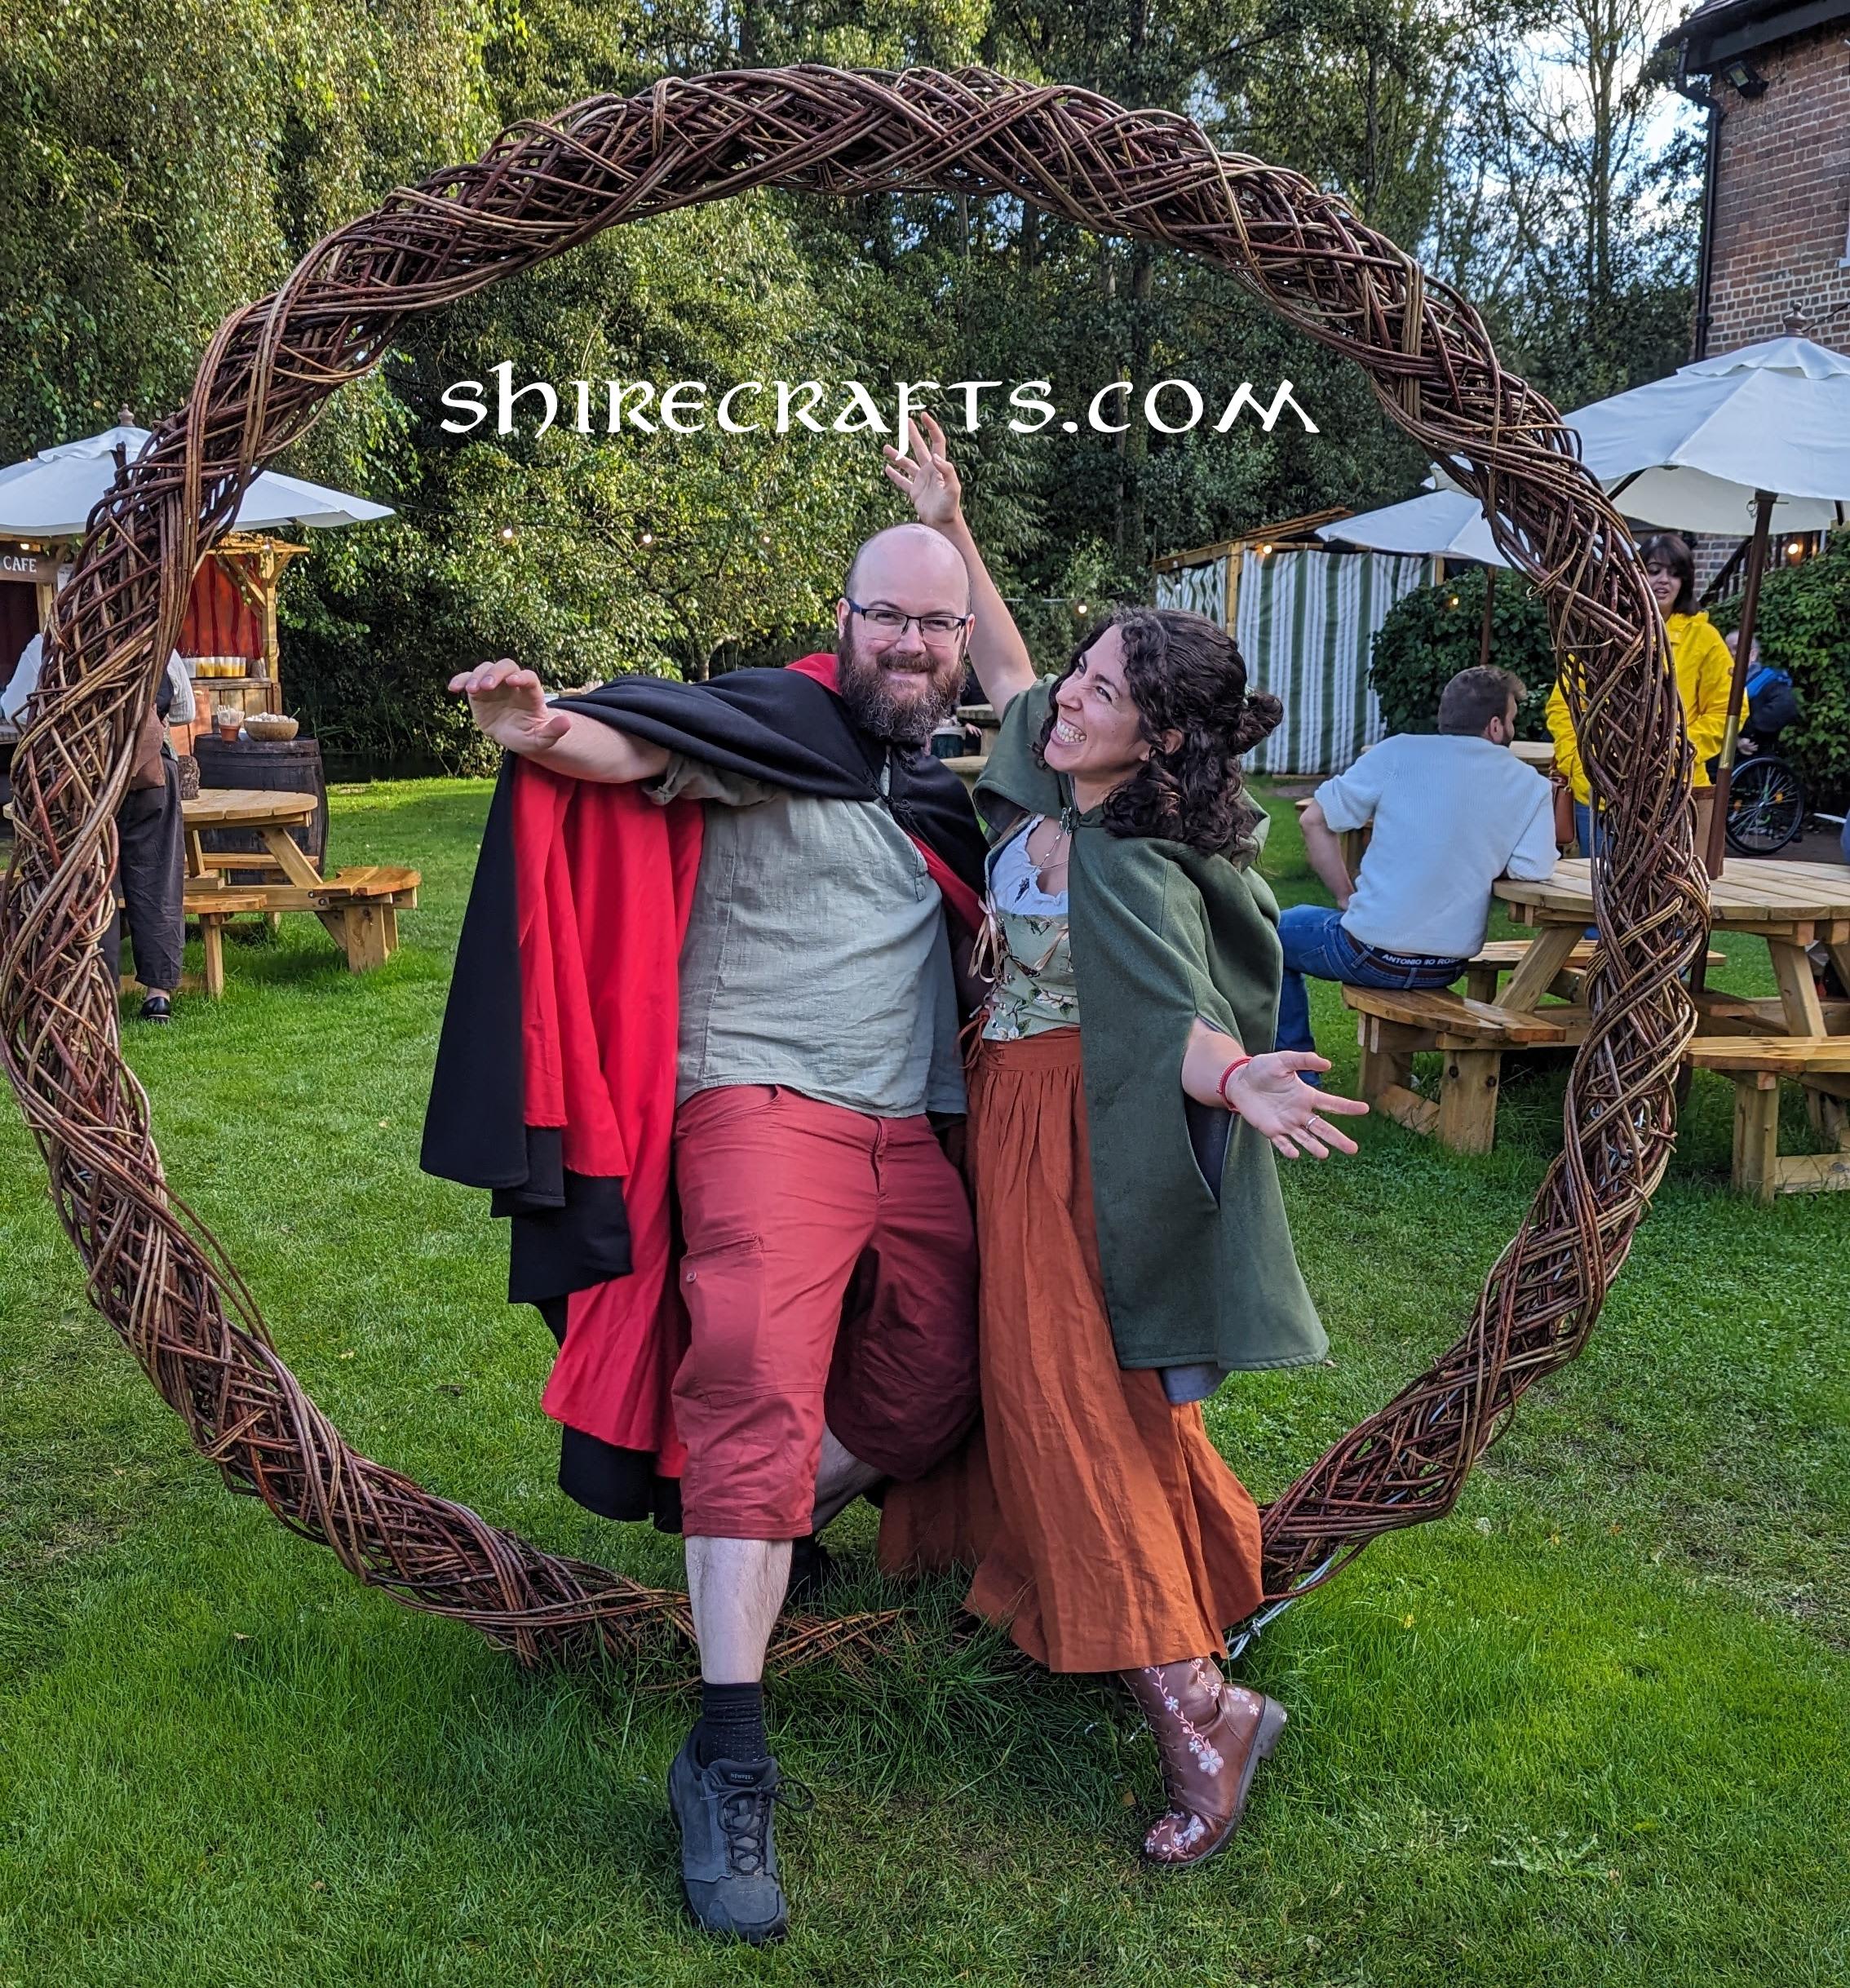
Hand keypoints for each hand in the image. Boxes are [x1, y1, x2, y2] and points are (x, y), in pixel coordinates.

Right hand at [448, 659, 570, 754]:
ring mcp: (495, 685)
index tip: (514, 682)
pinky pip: (468, 679)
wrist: (514, 736)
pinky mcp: (479, 690)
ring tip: (472, 690)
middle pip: (506, 666)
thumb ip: (553, 732)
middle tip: (487, 686)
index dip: (522, 677)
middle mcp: (512, 683)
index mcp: (531, 693)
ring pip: (486, 669)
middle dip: (496, 673)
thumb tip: (567, 723)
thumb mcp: (542, 739)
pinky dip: (460, 680)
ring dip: (478, 676)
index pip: (528, 677)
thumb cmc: (530, 736)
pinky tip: (453, 688)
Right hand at [881, 411, 962, 528]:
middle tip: (906, 420)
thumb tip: (934, 457)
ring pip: (907, 464)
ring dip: (897, 455)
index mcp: (939, 467)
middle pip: (920, 448)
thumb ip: (947, 472)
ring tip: (885, 447)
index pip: (936, 442)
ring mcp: (921, 481)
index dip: (931, 428)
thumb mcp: (953, 489)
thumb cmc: (950, 508)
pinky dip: (894, 475)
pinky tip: (887, 469)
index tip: (923, 416)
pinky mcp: (914, 493)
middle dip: (913, 434)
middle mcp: (929, 471)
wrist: (943, 525)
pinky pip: (902, 482)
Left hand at [1227, 1052, 1368, 1158]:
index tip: (1365, 1109)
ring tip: (1324, 1154)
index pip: (1331, 1104)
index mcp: (1306, 1096)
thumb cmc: (1262, 1069)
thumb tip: (1327, 1064)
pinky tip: (1295, 1154)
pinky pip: (1282, 1142)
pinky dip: (1288, 1148)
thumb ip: (1303, 1060)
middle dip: (1337, 1138)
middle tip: (1353, 1149)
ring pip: (1305, 1138)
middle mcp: (1300, 1112)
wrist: (1239, 1081)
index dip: (1348, 1107)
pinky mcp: (1271, 1130)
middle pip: (1322, 1128)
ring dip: (1314, 1146)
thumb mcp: (1283, 1060)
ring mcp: (1286, 1123)